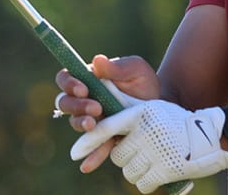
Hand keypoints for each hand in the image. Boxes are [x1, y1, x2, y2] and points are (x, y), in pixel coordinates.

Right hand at [55, 55, 159, 171]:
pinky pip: (92, 148)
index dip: (69, 83)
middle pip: (65, 102)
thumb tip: (97, 60)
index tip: (84, 89)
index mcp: (88, 79)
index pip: (66, 78)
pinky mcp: (103, 137)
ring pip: (75, 123)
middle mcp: (85, 100)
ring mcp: (92, 120)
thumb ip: (118, 66)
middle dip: (76, 106)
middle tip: (96, 108)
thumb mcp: (136, 69)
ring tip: (94, 126)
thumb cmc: (145, 83)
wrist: (162, 106)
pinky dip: (90, 156)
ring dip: (81, 124)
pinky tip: (87, 166)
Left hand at [70, 101, 227, 193]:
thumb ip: (124, 108)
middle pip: (117, 155)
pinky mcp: (165, 169)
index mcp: (140, 113)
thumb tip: (97, 108)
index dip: (89, 141)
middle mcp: (146, 131)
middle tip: (139, 152)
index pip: (107, 127)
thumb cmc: (174, 120)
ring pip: (128, 171)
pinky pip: (142, 183)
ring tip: (150, 161)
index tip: (75, 154)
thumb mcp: (151, 107)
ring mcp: (156, 151)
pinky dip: (147, 181)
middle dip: (125, 157)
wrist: (210, 133)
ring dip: (136, 170)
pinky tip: (157, 172)